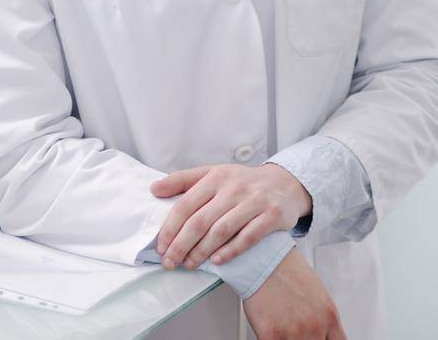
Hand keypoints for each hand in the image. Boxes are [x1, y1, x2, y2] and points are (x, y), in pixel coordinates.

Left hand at [151, 163, 312, 269]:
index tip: (161, 247)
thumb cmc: (241, 183)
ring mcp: (255, 201)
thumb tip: (154, 188)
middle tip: (170, 263)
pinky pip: (248, 237)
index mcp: (216, 177)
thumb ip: (183, 180)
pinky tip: (217, 261)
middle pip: (200, 221)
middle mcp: (235, 187)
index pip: (186, 204)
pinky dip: (230, 251)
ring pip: (222, 230)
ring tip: (190, 264)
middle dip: (180, 245)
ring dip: (201, 252)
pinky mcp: (272, 215)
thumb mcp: (213, 174)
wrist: (284, 184)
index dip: (170, 228)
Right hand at [244, 252, 345, 339]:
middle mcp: (315, 326)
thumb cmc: (288, 270)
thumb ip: (321, 316)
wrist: (265, 260)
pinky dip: (270, 339)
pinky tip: (270, 332)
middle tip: (297, 332)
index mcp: (329, 315)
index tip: (321, 339)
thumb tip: (321, 330)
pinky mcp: (271, 336)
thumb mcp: (317, 293)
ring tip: (283, 328)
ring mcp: (295, 333)